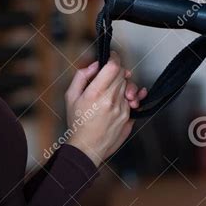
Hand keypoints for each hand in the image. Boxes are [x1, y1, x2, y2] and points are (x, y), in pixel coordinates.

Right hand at [64, 51, 143, 167]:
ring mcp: (122, 109)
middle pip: (122, 74)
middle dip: (117, 71)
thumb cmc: (77, 123)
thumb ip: (82, 76)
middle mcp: (111, 100)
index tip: (112, 57)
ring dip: (123, 83)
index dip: (114, 58)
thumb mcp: (71, 97)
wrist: (87, 148)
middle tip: (109, 75)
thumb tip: (95, 65)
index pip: (113, 67)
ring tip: (114, 89)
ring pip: (129, 86)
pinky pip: (134, 100)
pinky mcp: (129, 117)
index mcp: (95, 93)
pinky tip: (127, 97)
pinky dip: (129, 96)